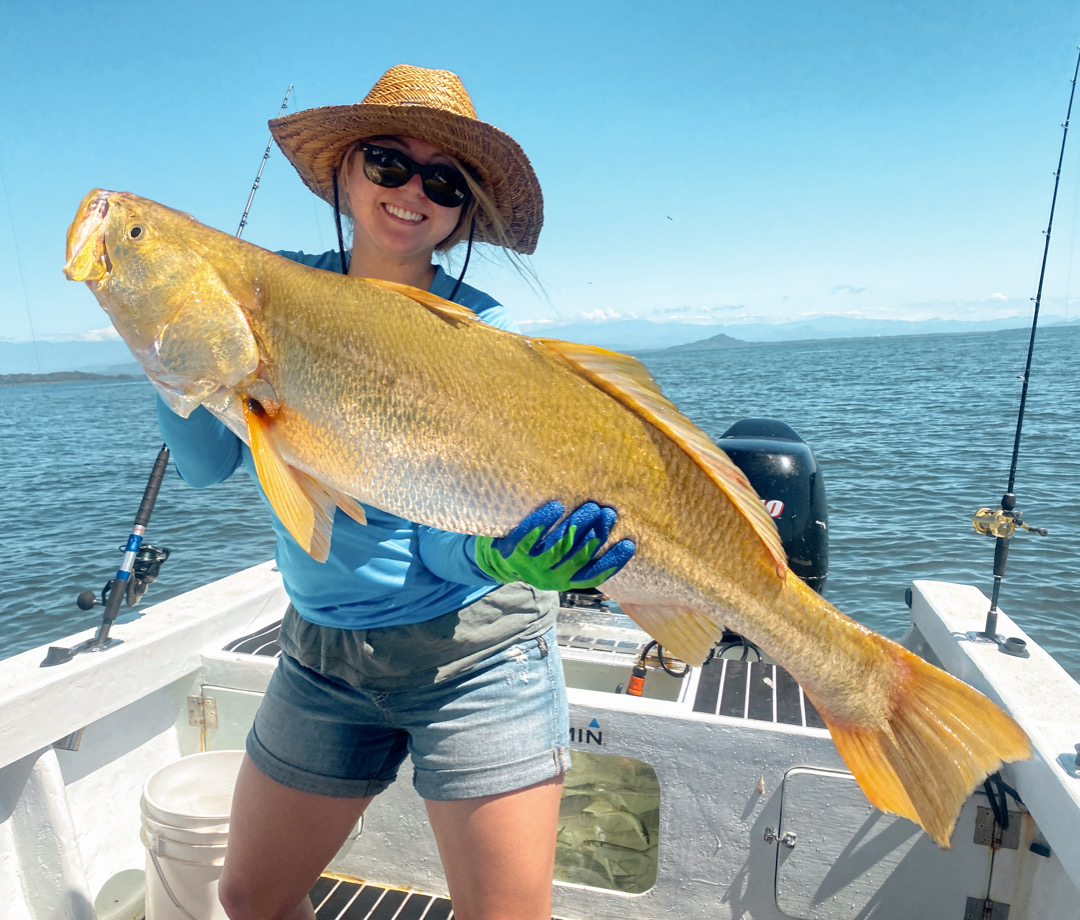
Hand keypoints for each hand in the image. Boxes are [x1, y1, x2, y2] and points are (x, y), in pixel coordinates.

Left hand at [473, 501, 634, 590]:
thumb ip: (579, 551)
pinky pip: (529, 536)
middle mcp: (549, 578)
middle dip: (596, 534)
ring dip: (576, 525)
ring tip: (590, 507)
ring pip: (558, 546)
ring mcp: (529, 566)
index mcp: (564, 581)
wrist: (494, 560)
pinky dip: (543, 521)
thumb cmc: (535, 555)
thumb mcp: (559, 561)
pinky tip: (557, 506)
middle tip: (607, 513)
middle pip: (578, 556)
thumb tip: (610, 527)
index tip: (628, 543)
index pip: (593, 576)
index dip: (612, 562)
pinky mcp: (512, 551)